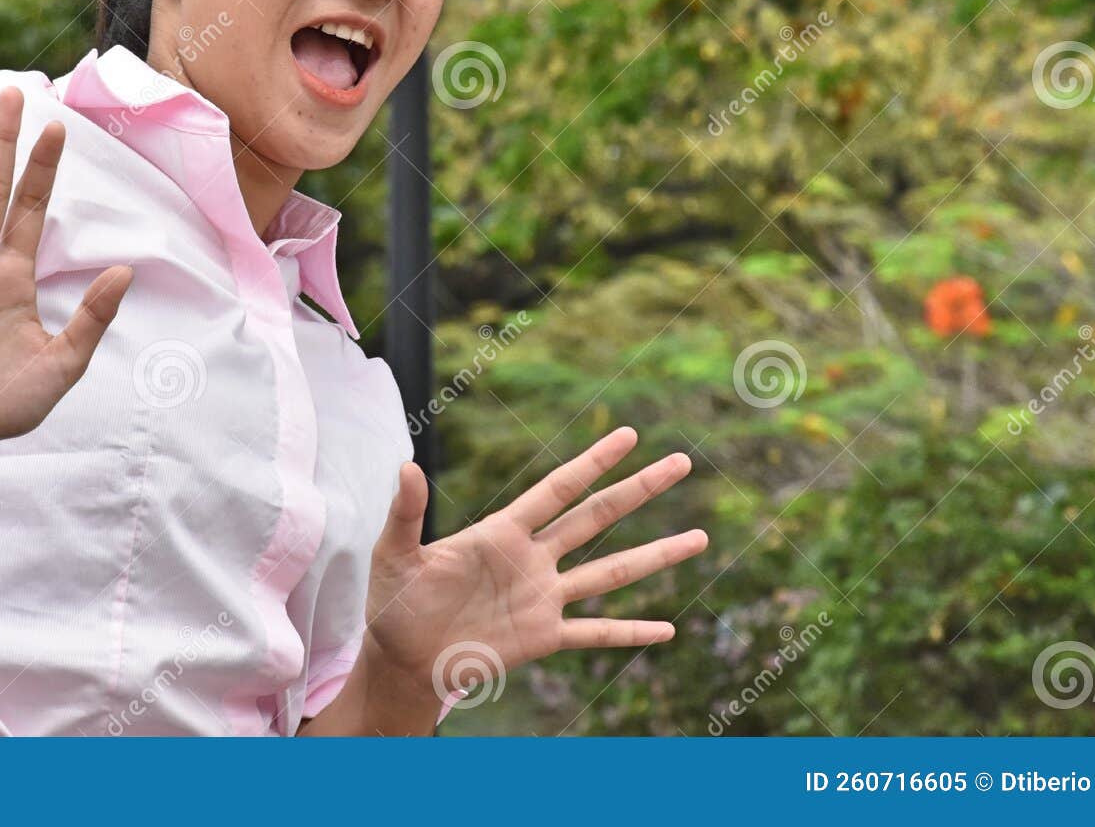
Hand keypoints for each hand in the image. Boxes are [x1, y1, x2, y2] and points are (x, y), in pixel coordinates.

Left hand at [361, 426, 705, 700]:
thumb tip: (406, 466)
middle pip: (597, 517)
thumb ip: (406, 513)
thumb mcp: (395, 554)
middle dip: (638, 490)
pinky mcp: (543, 637)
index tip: (628, 436)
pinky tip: (667, 630)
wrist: (403, 660)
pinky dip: (631, 632)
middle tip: (681, 464)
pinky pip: (595, 633)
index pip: (557, 489)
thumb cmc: (395, 603)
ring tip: (699, 537)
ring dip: (655, 556)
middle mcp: (532, 559)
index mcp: (502, 533)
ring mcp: (543, 598)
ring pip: (611, 572)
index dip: (593, 462)